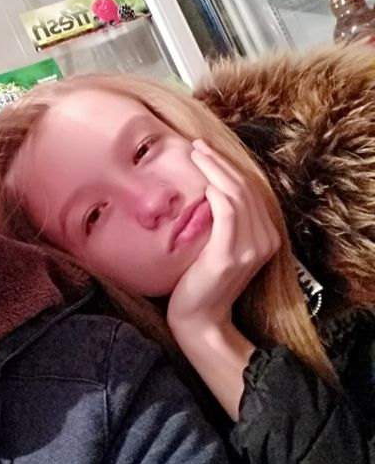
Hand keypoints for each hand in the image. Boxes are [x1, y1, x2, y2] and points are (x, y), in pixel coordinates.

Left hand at [167, 140, 280, 338]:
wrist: (200, 318)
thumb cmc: (202, 280)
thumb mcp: (220, 246)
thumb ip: (226, 222)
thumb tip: (210, 186)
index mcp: (267, 236)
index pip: (251, 190)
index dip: (229, 166)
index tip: (206, 150)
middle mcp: (266, 241)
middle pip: (246, 188)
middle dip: (220, 162)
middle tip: (197, 145)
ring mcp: (251, 249)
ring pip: (237, 195)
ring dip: (215, 170)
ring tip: (195, 155)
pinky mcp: (230, 255)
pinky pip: (227, 214)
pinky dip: (216, 194)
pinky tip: (203, 184)